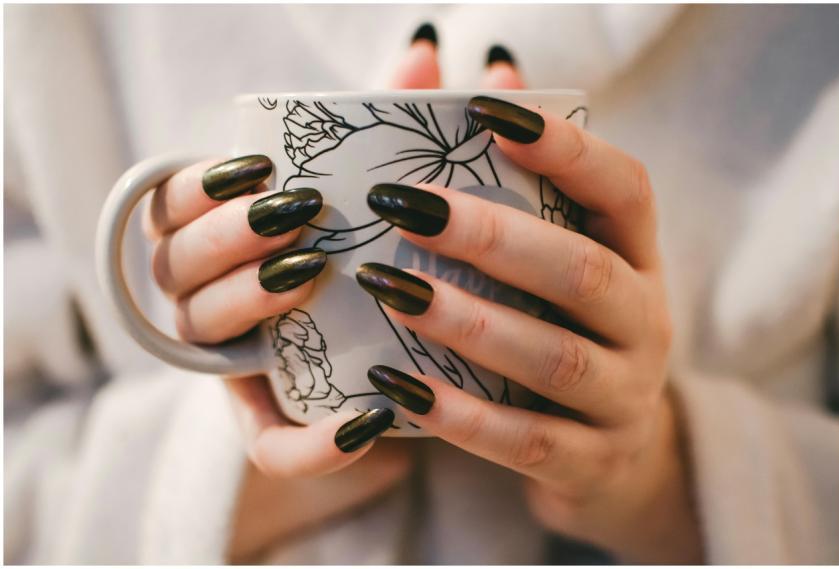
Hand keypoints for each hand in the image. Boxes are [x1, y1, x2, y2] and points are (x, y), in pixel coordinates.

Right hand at [140, 25, 449, 558]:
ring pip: (205, 335)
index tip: (258, 166)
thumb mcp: (384, 190)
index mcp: (224, 240)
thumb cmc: (378, 252)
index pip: (173, 207)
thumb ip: (394, 122)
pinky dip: (312, 443)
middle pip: (178, 268)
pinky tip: (368, 420)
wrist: (407, 356)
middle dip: (226, 235)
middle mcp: (216, 299)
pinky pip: (272, 447)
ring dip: (246, 303)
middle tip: (294, 212)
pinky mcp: (276, 426)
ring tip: (307, 274)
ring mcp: (238, 363)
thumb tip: (431, 49)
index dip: (199, 185)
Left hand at [357, 49, 702, 562]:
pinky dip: (459, 416)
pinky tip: (392, 388)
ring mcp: (624, 397)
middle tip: (405, 206)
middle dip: (494, 237)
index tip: (488, 112)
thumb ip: (496, 173)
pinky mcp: (589, 462)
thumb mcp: (549, 260)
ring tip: (389, 287)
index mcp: (638, 260)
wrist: (612, 456)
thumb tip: (432, 61)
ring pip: (553, 358)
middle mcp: (646, 323)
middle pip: (582, 273)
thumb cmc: (559, 329)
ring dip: (469, 322)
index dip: (565, 148)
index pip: (624, 190)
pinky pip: (523, 441)